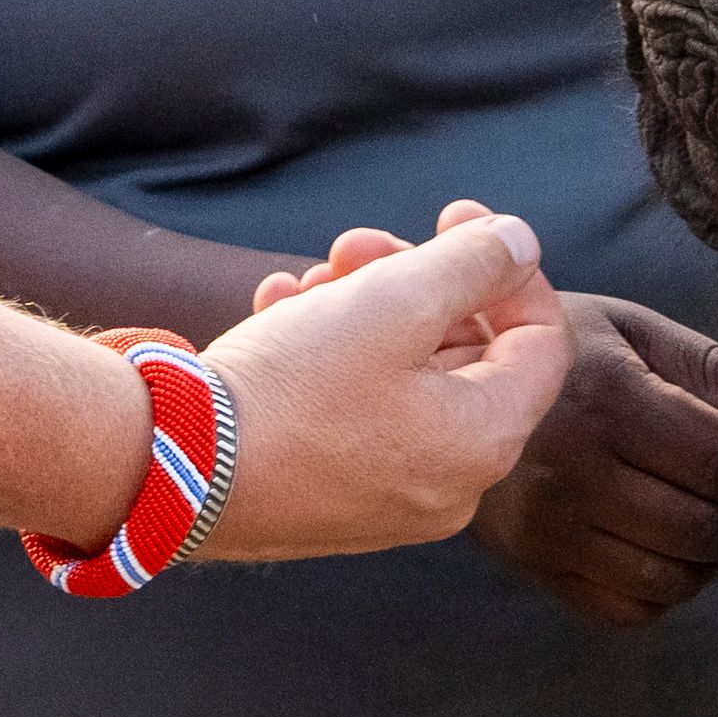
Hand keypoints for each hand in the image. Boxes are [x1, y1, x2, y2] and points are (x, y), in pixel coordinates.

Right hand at [200, 212, 567, 560]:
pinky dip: (329, 356)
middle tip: (355, 245)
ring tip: (304, 279)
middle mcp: (449, 485)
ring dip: (362, 310)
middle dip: (412, 280)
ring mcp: (388, 499)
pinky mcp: (332, 499)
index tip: (456, 217)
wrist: (176, 469)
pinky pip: (356, 412)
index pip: (541, 342)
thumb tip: (520, 243)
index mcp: (484, 441)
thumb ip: (473, 263)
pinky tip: (278, 315)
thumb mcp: (395, 298)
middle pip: (462, 354)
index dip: (509, 268)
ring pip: (402, 377)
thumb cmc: (295, 385)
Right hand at [468, 291, 717, 627]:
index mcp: (608, 401)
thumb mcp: (635, 331)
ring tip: (702, 508)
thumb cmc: (560, 347)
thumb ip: (717, 372)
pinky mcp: (536, 568)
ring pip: (675, 578)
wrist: (447, 380)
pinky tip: (660, 540)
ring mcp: (552, 531)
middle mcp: (576, 473)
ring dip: (710, 554)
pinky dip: (665, 585)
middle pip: (707, 529)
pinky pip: (632, 608)